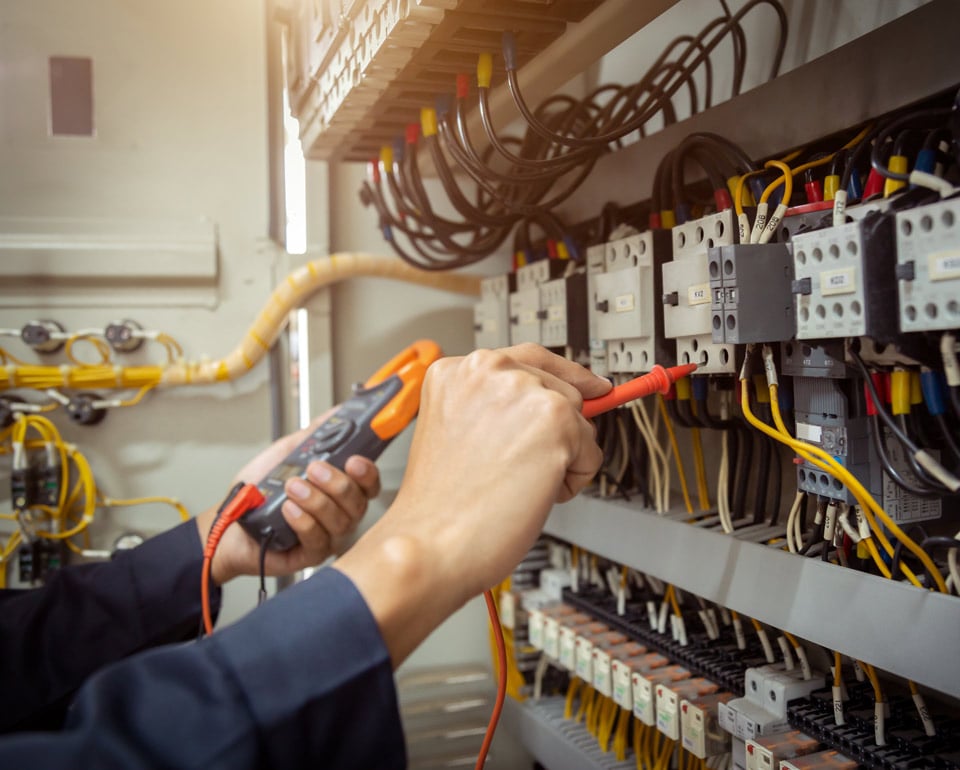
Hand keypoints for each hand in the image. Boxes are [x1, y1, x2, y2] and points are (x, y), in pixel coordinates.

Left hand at [197, 414, 381, 583]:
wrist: (228, 520)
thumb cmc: (258, 491)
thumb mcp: (287, 453)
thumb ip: (314, 435)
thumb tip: (337, 412)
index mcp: (340, 491)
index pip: (368, 484)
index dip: (367, 473)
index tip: (354, 459)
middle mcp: (339, 514)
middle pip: (358, 503)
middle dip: (339, 484)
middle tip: (315, 469)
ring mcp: (327, 536)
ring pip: (340, 521)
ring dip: (317, 500)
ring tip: (293, 487)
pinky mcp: (309, 555)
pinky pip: (317, 540)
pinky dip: (304, 521)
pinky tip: (288, 509)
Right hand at [334, 344, 609, 664]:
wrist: (430, 543)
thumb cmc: (438, 506)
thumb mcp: (455, 433)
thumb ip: (496, 410)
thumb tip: (553, 407)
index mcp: (455, 371)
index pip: (527, 359)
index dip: (563, 376)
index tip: (588, 385)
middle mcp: (487, 370)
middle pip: (560, 390)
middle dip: (555, 432)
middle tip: (519, 470)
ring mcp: (522, 390)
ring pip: (578, 422)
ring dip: (562, 458)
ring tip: (514, 484)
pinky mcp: (554, 419)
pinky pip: (591, 453)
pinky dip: (572, 480)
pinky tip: (530, 493)